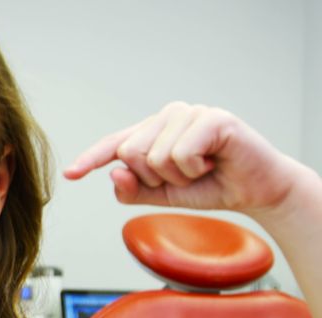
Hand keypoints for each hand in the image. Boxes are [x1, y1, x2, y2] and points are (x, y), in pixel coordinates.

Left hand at [63, 102, 313, 220]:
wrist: (255, 190)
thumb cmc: (209, 186)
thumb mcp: (162, 195)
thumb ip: (134, 189)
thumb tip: (114, 174)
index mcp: (152, 130)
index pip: (114, 144)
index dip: (91, 160)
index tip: (70, 174)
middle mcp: (167, 115)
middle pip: (129, 153)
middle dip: (155, 178)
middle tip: (186, 176)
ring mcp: (189, 113)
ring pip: (154, 156)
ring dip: (179, 176)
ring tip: (202, 168)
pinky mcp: (212, 118)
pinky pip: (180, 154)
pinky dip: (194, 169)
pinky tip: (214, 161)